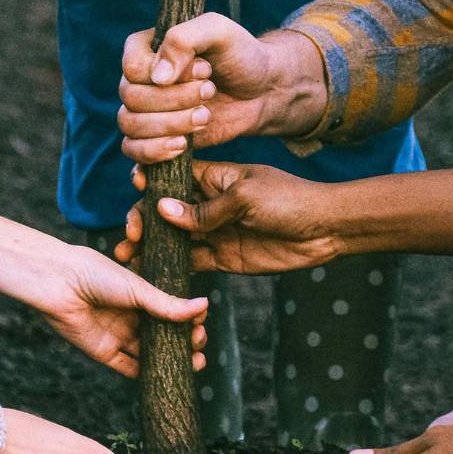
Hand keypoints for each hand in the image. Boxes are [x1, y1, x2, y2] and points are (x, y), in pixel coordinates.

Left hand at [42, 245, 207, 377]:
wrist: (58, 283)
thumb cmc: (96, 275)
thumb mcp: (138, 288)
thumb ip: (168, 304)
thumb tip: (203, 306)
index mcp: (140, 295)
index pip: (171, 311)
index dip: (188, 319)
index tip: (201, 323)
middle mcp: (131, 316)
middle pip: (164, 335)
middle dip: (185, 342)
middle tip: (199, 346)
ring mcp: (118, 335)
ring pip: (150, 353)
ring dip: (171, 360)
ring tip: (195, 365)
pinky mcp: (104, 352)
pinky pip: (128, 367)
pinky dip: (146, 375)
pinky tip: (165, 378)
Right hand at [115, 159, 341, 273]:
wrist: (325, 229)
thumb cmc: (289, 200)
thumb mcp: (245, 197)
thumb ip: (204, 209)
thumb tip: (163, 210)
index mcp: (213, 178)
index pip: (172, 178)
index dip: (150, 184)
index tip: (133, 192)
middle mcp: (208, 204)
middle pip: (166, 212)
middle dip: (143, 222)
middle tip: (128, 237)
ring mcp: (214, 231)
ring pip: (174, 239)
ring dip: (151, 247)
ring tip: (127, 258)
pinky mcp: (222, 257)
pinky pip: (191, 262)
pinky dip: (172, 268)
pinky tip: (151, 275)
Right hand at [119, 15, 326, 162]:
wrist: (260, 91)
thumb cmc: (240, 56)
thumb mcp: (219, 31)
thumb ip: (185, 39)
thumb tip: (158, 78)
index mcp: (145, 48)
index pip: (132, 68)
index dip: (168, 75)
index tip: (205, 69)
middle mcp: (139, 80)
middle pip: (132, 99)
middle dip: (175, 101)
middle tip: (210, 92)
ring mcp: (144, 111)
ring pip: (131, 126)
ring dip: (170, 126)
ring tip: (205, 117)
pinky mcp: (155, 138)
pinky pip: (133, 151)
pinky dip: (151, 154)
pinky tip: (181, 148)